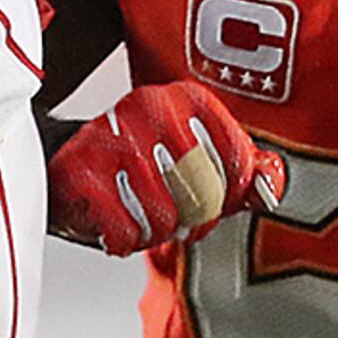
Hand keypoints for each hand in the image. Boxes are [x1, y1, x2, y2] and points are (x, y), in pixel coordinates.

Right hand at [47, 82, 282, 253]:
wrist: (68, 163)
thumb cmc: (140, 163)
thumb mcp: (200, 157)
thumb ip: (244, 169)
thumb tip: (270, 187)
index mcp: (186, 98)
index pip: (237, 160)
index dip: (231, 194)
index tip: (216, 198)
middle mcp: (148, 108)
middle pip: (204, 194)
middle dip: (194, 219)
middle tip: (177, 215)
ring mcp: (110, 137)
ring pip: (164, 216)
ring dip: (156, 232)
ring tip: (143, 216)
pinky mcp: (79, 171)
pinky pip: (124, 230)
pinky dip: (124, 239)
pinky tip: (117, 222)